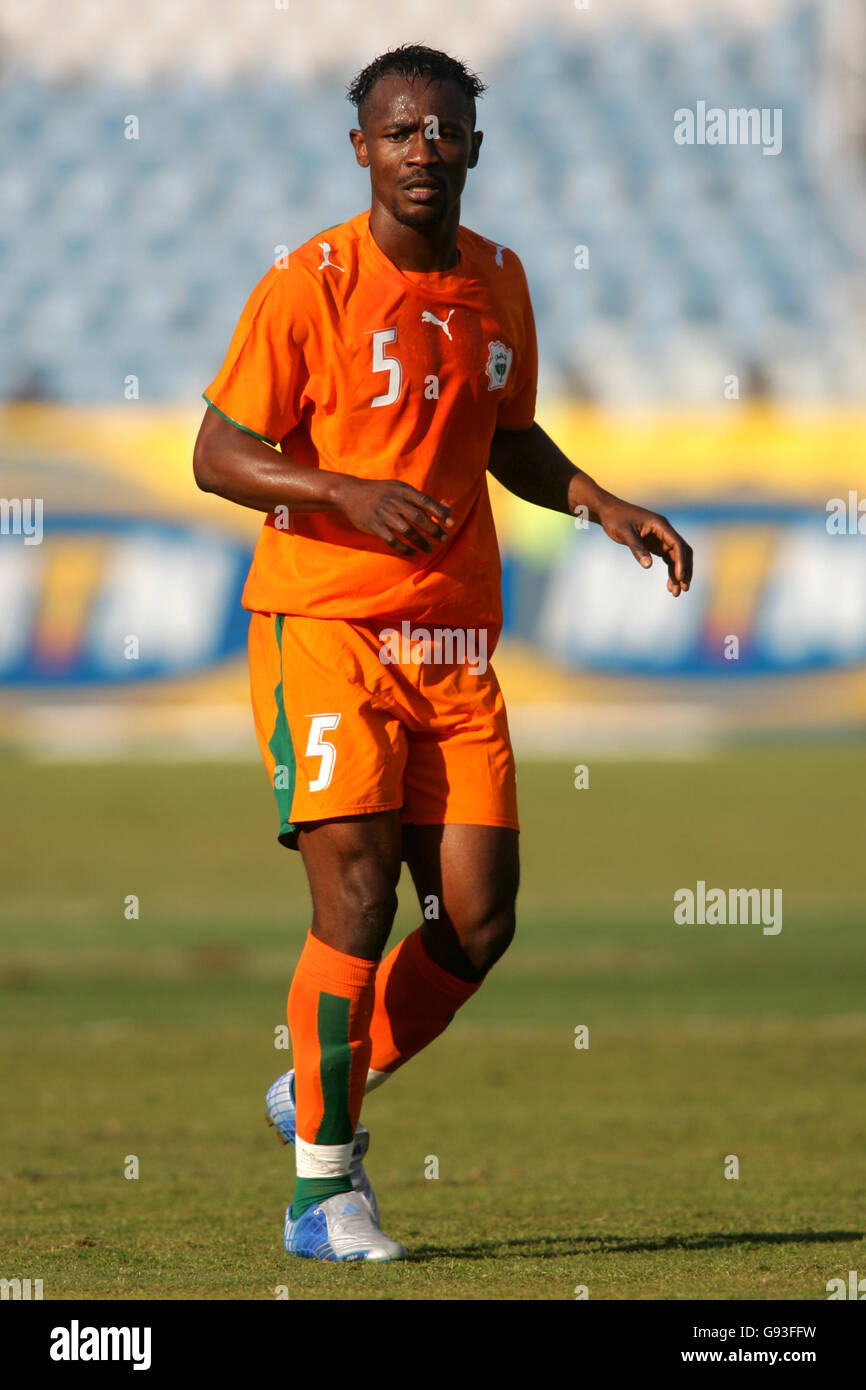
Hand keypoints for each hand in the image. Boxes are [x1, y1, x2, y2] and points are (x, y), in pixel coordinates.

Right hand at [334, 477, 453, 556]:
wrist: (350, 493)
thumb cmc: (381, 492)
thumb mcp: (400, 489)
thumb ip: (422, 500)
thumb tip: (448, 509)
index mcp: (403, 490)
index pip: (426, 501)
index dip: (440, 513)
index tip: (451, 524)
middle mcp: (394, 501)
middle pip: (418, 517)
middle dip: (433, 530)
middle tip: (444, 539)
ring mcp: (383, 514)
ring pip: (407, 530)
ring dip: (420, 541)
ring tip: (429, 548)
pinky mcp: (374, 525)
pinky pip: (392, 540)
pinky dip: (403, 548)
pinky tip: (411, 552)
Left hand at [597, 496, 692, 596]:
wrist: (608, 511)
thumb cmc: (616, 518)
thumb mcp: (625, 533)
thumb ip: (637, 548)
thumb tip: (648, 566)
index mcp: (660, 525)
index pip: (677, 544)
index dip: (681, 561)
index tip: (679, 577)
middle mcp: (664, 531)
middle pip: (682, 552)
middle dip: (684, 570)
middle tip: (684, 588)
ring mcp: (661, 538)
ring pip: (676, 557)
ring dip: (678, 574)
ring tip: (675, 592)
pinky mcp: (655, 544)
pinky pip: (668, 559)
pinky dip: (670, 571)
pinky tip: (670, 584)